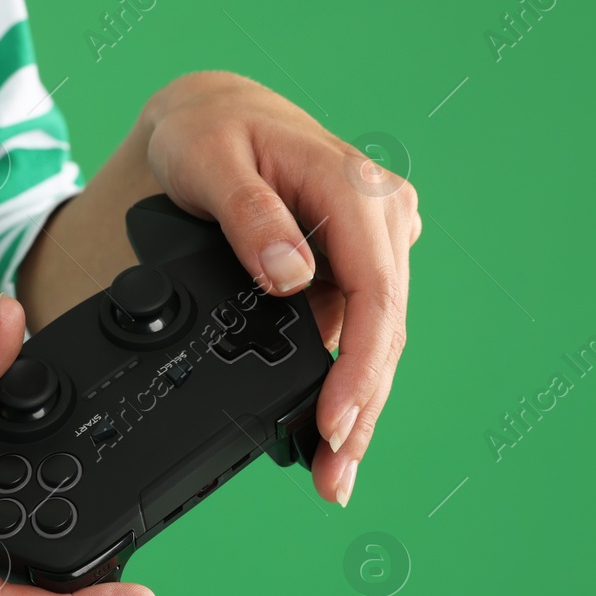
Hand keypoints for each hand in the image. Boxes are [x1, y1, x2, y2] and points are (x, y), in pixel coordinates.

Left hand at [142, 72, 419, 506]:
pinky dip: (345, 380)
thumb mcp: (209, 162)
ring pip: (378, 339)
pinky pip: (361, 329)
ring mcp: (376, 240)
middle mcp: (381, 214)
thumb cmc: (209, 132)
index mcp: (355, 189)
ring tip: (332, 474)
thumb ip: (250, 217)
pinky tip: (328, 431)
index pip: (376, 292)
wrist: (213, 117)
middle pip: (386, 329)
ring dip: (358, 407)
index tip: (333, 423)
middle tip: (333, 478)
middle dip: (361, 411)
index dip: (358, 368)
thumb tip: (291, 275)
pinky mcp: (361, 262)